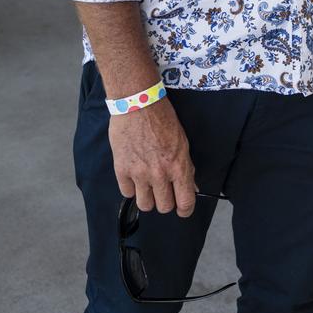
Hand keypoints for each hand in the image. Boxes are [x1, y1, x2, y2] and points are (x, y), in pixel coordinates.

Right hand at [109, 97, 196, 216]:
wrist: (138, 103)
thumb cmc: (163, 119)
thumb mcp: (182, 142)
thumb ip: (186, 167)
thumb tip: (191, 187)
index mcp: (178, 166)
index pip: (185, 202)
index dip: (186, 209)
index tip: (183, 208)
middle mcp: (159, 173)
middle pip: (164, 207)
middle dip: (166, 201)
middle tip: (165, 191)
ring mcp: (139, 173)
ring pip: (145, 205)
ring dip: (148, 198)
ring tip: (149, 185)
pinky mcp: (121, 169)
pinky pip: (127, 193)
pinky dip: (131, 188)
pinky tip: (135, 176)